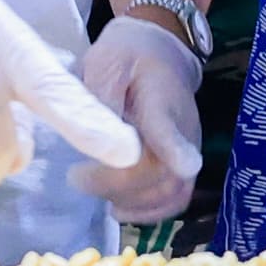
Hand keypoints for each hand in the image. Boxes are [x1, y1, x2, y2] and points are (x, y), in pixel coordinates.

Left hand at [70, 18, 206, 224]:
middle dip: (117, 185)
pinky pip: (176, 198)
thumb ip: (102, 96)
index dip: (173, 148)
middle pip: (162, 173)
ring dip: (130, 202)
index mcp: (162, 100)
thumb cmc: (127, 56)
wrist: (159, 53)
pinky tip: (118, 209)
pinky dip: (149, 212)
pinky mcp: (185, 164)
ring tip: (92, 189)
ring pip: (170, 192)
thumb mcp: (106, 61)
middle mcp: (183, 131)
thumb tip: (97, 132)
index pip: (168, 128)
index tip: (181, 166)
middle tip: (76, 176)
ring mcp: (188, 150)